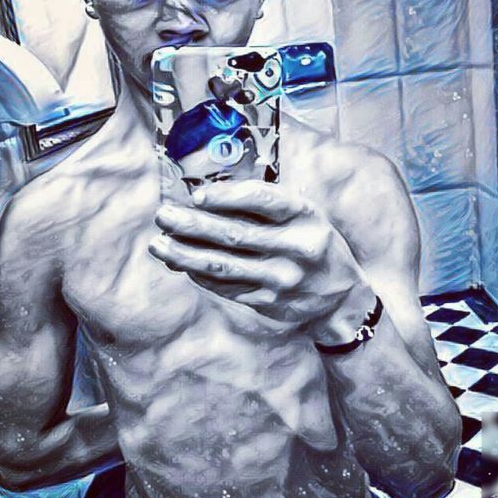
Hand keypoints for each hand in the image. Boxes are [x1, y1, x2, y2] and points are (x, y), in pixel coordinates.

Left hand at [148, 179, 370, 333]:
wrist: (339, 298)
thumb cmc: (313, 244)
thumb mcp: (305, 216)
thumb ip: (266, 205)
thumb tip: (207, 199)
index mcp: (306, 217)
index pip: (264, 200)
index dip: (228, 196)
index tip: (197, 195)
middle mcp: (296, 248)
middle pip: (235, 234)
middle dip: (193, 224)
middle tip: (163, 215)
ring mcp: (282, 279)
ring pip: (224, 265)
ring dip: (185, 254)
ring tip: (158, 244)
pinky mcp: (268, 302)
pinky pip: (226, 286)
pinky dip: (199, 274)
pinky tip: (180, 262)